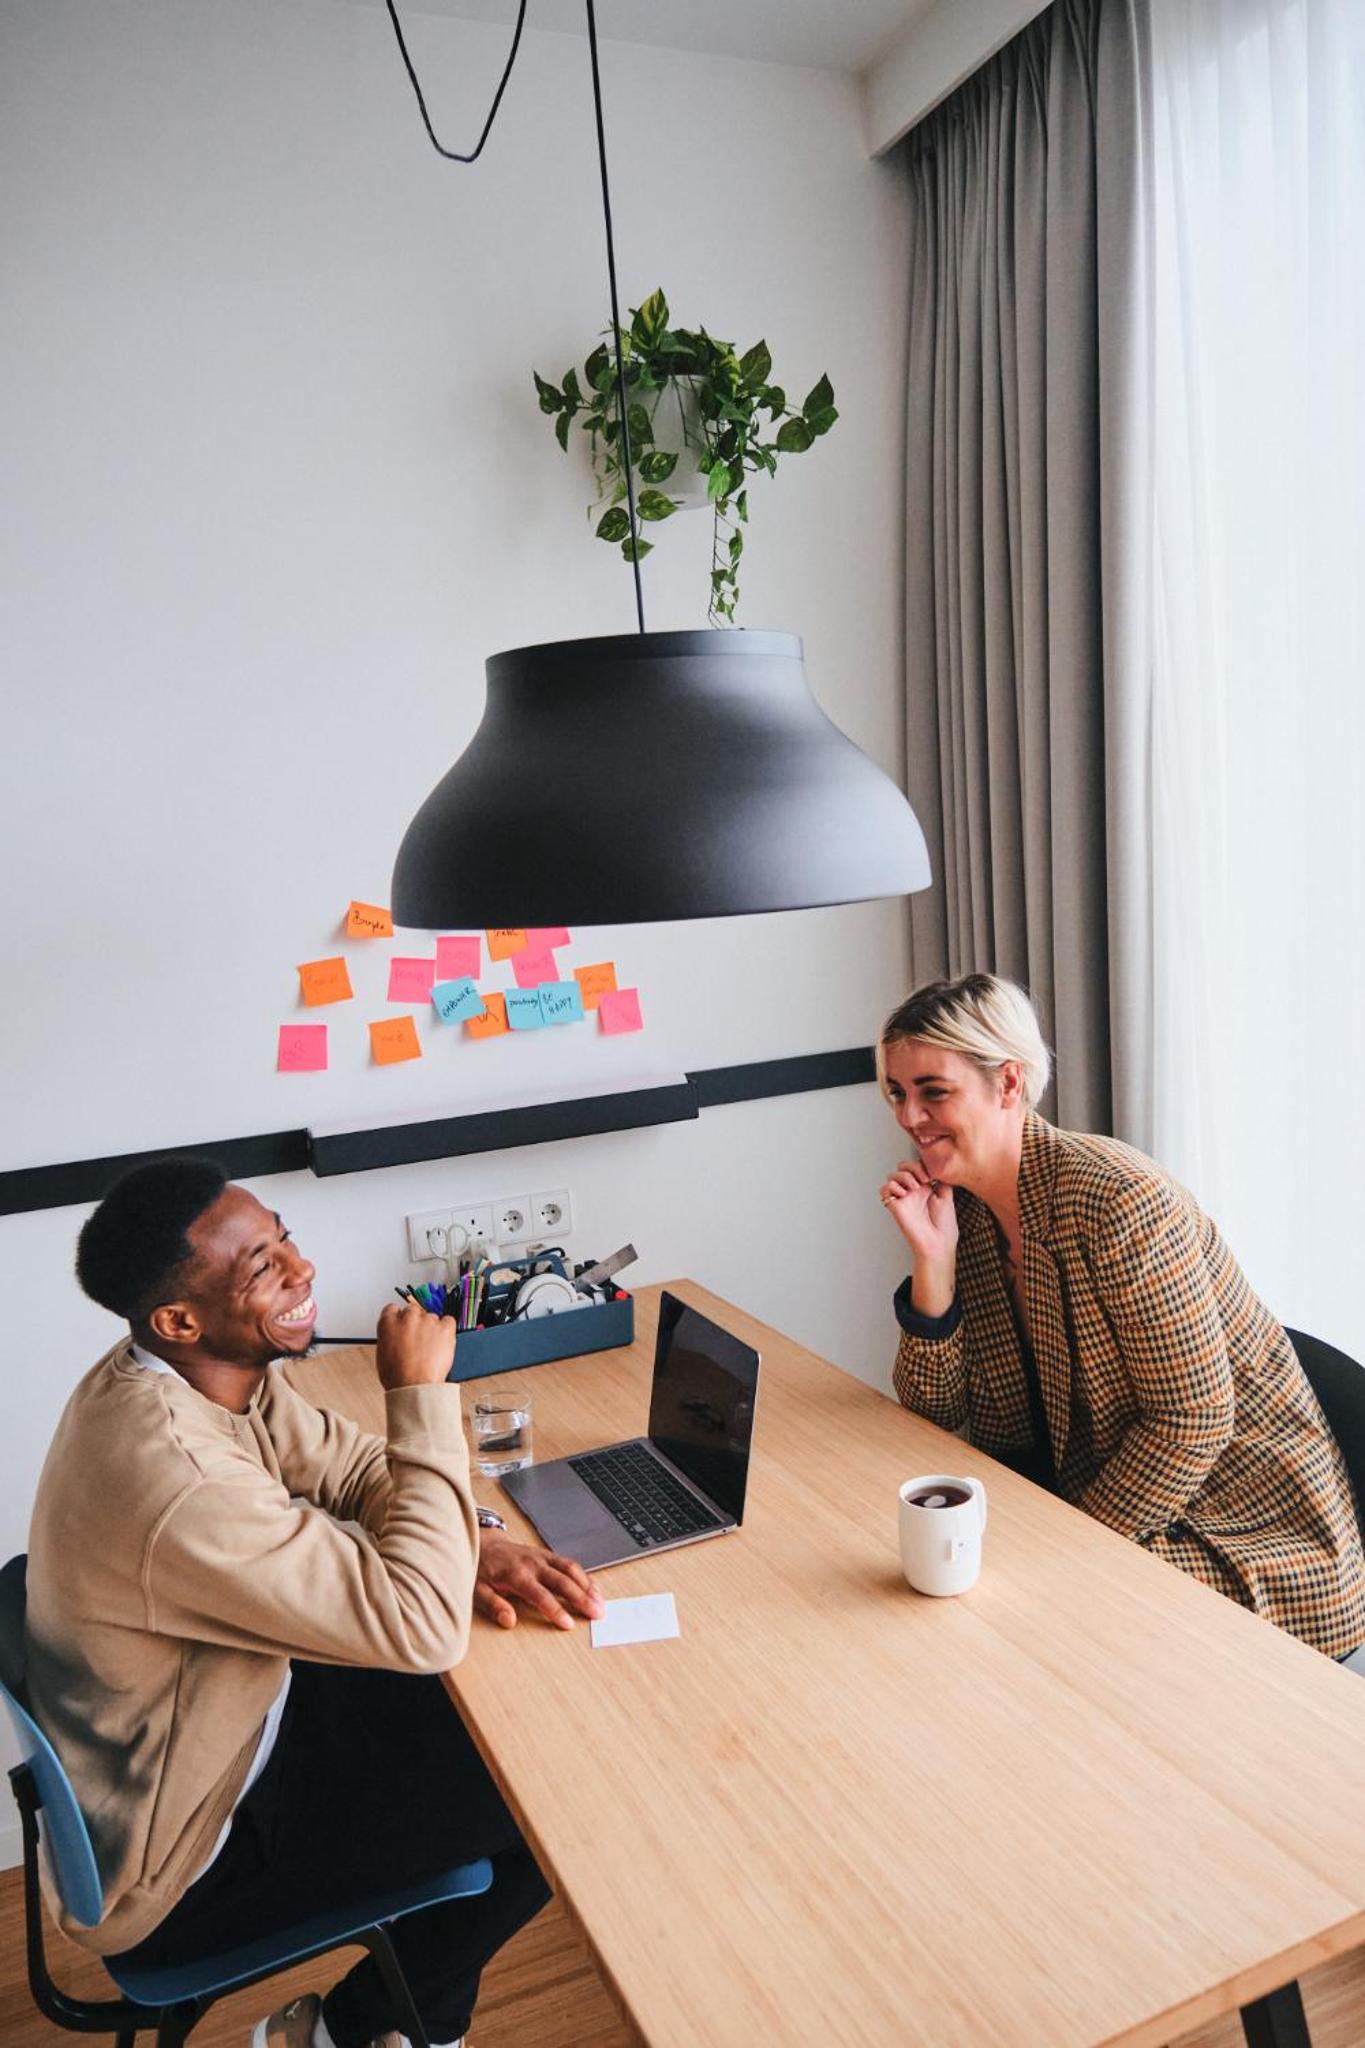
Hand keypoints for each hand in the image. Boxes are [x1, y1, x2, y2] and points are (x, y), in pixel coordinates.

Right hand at [374, 1300, 455, 1389]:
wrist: (415, 1386)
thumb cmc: (398, 1376)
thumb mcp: (382, 1353)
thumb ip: (390, 1336)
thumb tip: (397, 1335)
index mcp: (389, 1322)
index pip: (393, 1309)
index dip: (399, 1319)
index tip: (403, 1326)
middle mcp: (408, 1317)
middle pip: (413, 1311)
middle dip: (415, 1324)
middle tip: (417, 1341)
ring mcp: (427, 1321)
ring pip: (431, 1317)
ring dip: (431, 1329)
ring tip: (429, 1349)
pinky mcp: (444, 1328)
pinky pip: (448, 1321)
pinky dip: (447, 1329)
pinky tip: (441, 1342)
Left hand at [474, 1534, 604, 1631]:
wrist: (483, 1543)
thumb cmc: (480, 1569)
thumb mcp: (477, 1590)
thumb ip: (493, 1605)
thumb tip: (508, 1620)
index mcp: (516, 1574)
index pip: (540, 1595)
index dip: (555, 1610)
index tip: (569, 1624)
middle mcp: (533, 1563)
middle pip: (563, 1581)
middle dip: (582, 1598)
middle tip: (597, 1614)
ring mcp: (542, 1557)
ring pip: (571, 1569)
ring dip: (588, 1586)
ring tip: (600, 1603)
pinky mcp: (547, 1554)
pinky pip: (569, 1564)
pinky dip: (584, 1577)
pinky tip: (593, 1589)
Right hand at [880, 1159, 959, 1264]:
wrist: (938, 1242)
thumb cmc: (944, 1226)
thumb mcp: (947, 1196)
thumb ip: (942, 1180)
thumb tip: (939, 1166)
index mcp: (925, 1188)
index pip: (916, 1167)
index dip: (921, 1165)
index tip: (932, 1174)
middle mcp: (912, 1192)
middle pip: (903, 1167)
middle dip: (912, 1167)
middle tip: (924, 1179)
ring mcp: (903, 1198)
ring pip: (892, 1175)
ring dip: (904, 1176)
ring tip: (915, 1187)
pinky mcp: (895, 1206)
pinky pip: (885, 1189)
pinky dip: (892, 1187)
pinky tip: (904, 1194)